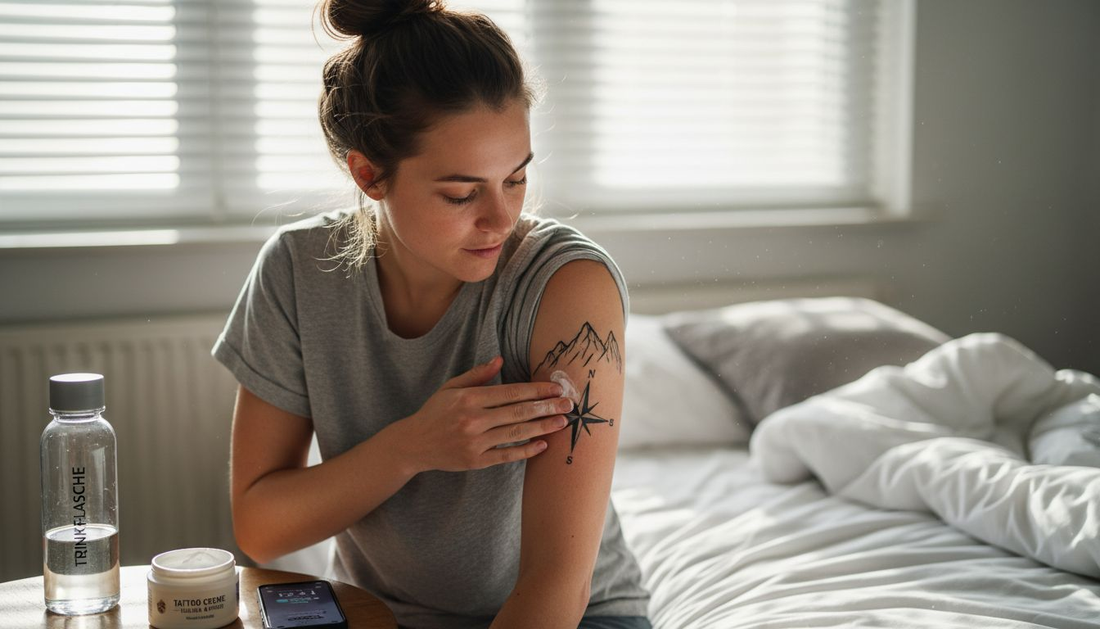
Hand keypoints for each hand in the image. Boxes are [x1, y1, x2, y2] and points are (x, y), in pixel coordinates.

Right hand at [395, 356, 572, 472]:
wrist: (413, 444)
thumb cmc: (434, 412)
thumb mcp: (451, 387)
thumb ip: (477, 375)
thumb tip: (500, 360)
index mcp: (469, 399)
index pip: (510, 392)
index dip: (536, 389)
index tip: (556, 387)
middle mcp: (473, 420)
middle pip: (518, 412)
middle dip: (546, 407)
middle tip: (568, 404)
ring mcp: (475, 442)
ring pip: (516, 434)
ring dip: (542, 427)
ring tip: (561, 422)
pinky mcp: (476, 461)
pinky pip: (507, 455)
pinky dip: (526, 451)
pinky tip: (542, 444)